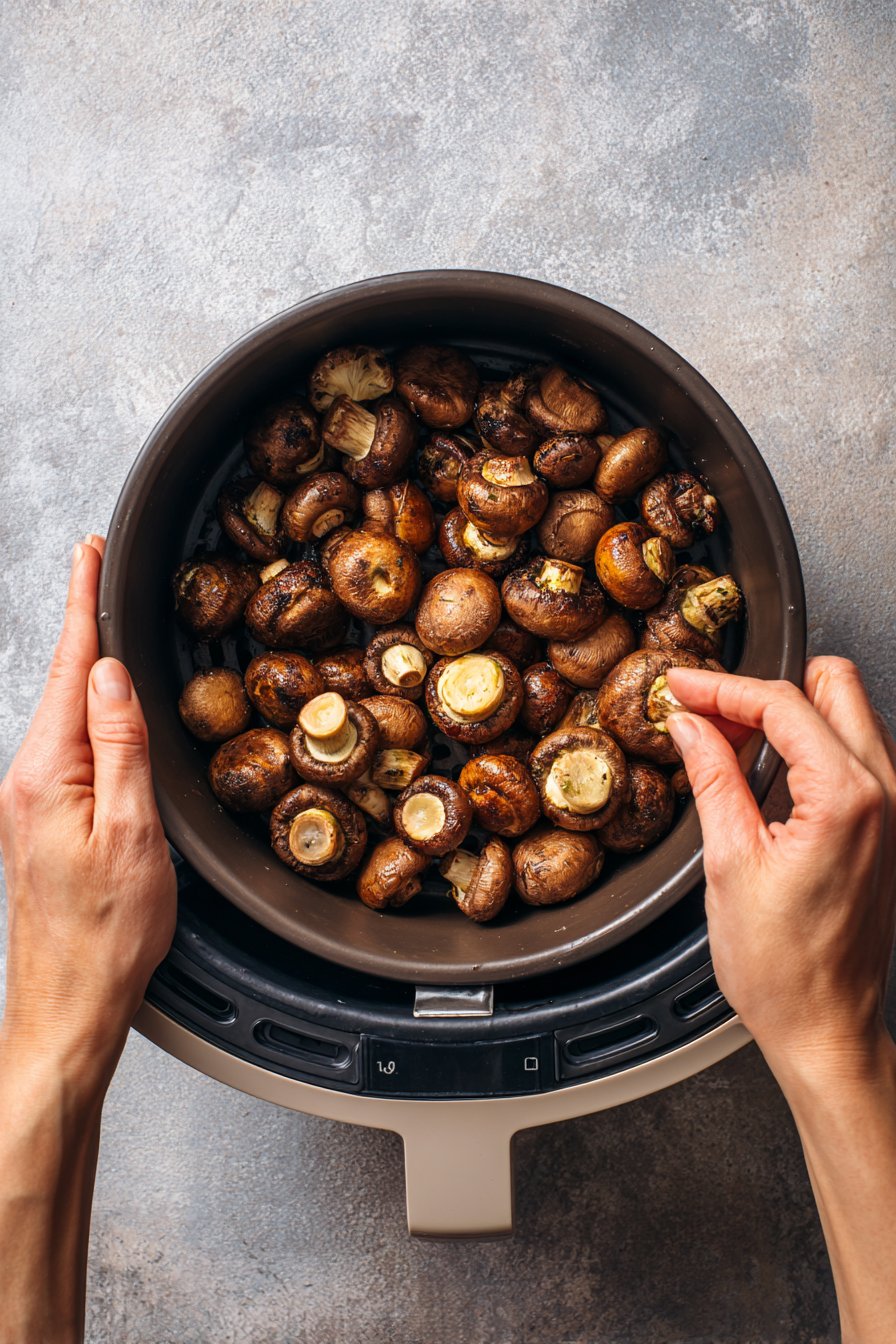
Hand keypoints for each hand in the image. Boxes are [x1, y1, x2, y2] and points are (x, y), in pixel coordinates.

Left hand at [0, 537, 175, 1090]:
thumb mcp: (132, 833)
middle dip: (83, 621)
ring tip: (104, 623)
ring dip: (86, 668)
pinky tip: (103, 710)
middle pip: (63, 682)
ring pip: (66, 716)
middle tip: (98, 567)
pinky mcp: (40, 821)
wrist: (69, 1003)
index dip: (82, 605)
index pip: (69, 668)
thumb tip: (108, 675)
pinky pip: (68, 748)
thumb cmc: (105, 935)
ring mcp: (29, 802)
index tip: (89, 555)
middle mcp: (28, 781)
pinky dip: (89, 715)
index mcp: (47, 775)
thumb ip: (120, 746)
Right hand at [665, 658, 895, 1078]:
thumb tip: (692, 725)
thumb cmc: (785, 969)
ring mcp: (894, 809)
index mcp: (846, 796)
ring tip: (729, 747)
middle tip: (709, 713)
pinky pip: (855, 754)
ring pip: (848, 713)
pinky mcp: (889, 827)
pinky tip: (763, 776)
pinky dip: (808, 746)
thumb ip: (713, 777)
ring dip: (788, 716)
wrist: (826, 1028)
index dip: (721, 687)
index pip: (782, 701)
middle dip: (764, 688)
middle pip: (832, 683)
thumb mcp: (729, 861)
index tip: (682, 688)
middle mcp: (885, 793)